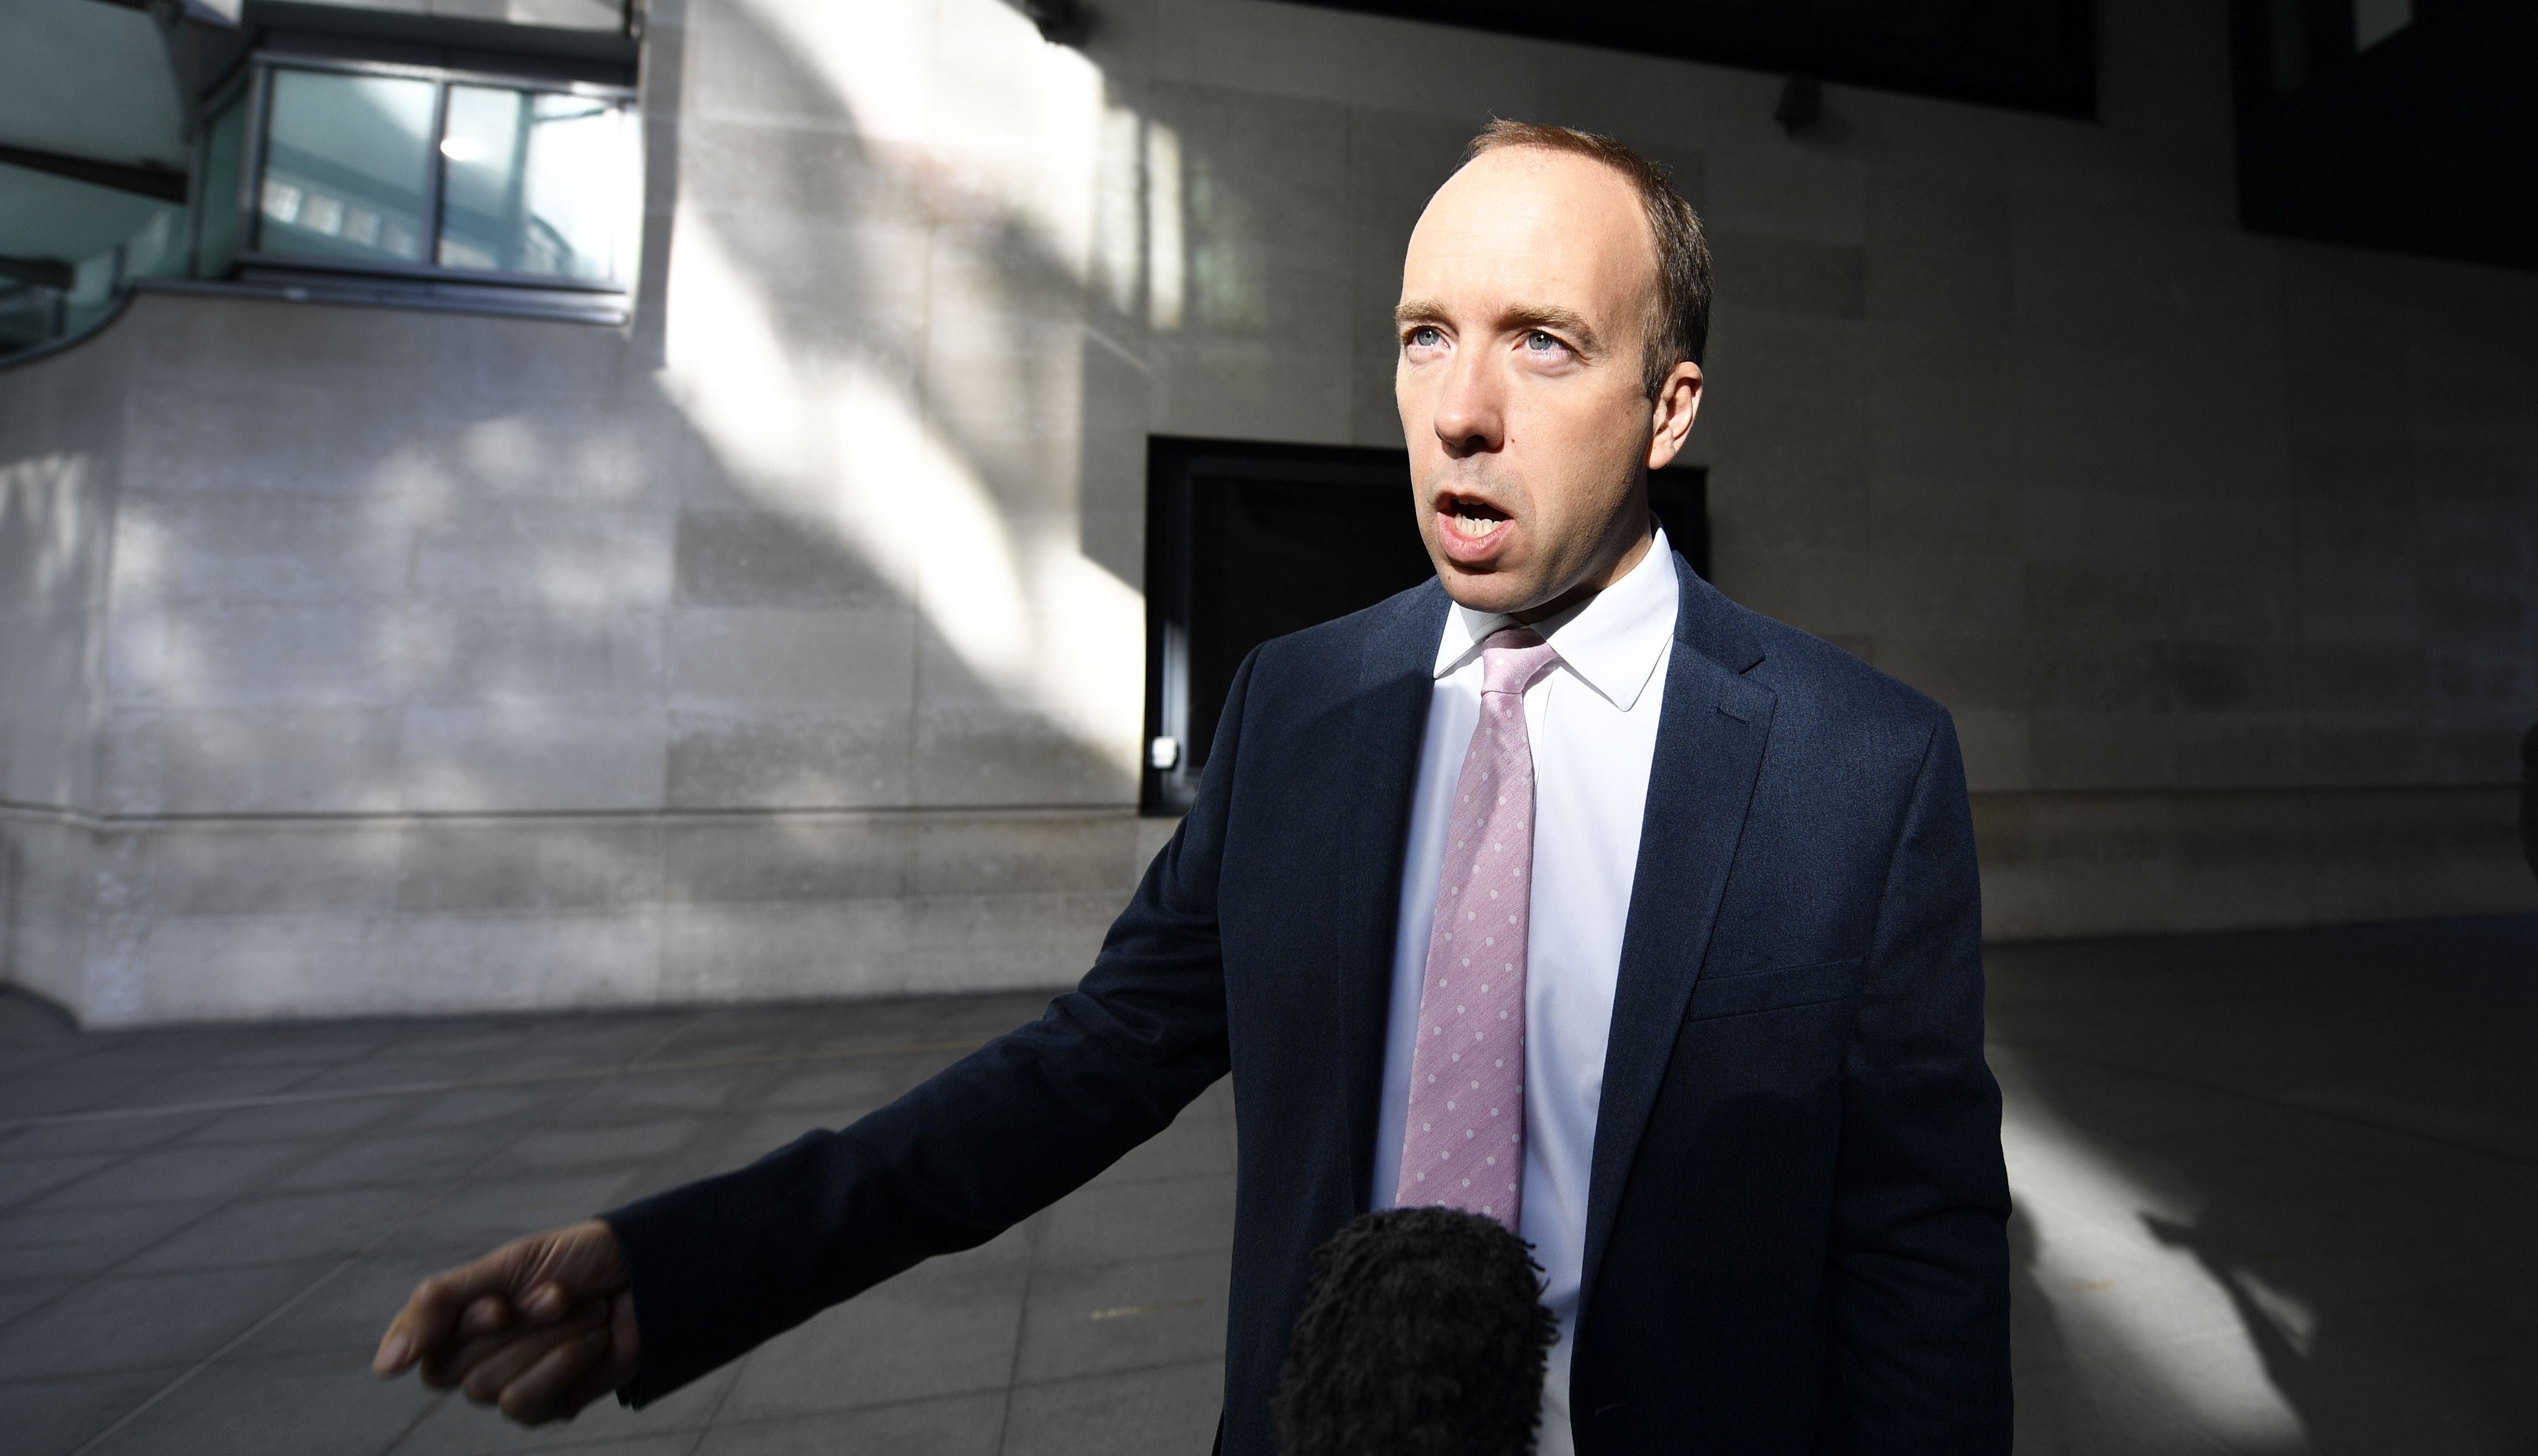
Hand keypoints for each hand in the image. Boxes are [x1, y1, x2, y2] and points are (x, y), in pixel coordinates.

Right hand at [373, 1219, 640, 1424]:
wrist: (650, 1272)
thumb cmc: (578, 1260)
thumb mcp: (504, 1267)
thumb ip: (437, 1306)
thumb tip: (383, 1368)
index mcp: (459, 1319)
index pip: (418, 1347)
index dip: (461, 1326)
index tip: (499, 1302)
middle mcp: (476, 1357)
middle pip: (454, 1371)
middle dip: (514, 1328)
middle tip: (558, 1295)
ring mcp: (510, 1384)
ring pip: (487, 1390)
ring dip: (544, 1343)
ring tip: (583, 1312)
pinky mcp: (545, 1407)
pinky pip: (523, 1404)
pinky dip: (560, 1365)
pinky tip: (592, 1341)